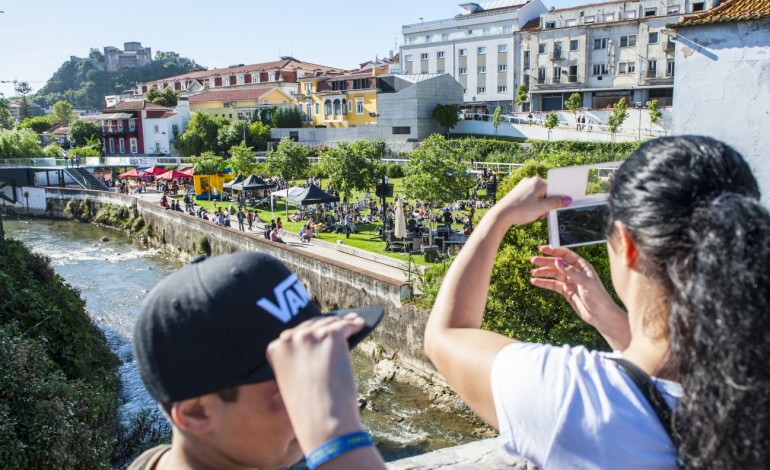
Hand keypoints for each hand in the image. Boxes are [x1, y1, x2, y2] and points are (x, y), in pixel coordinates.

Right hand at [266, 314, 365, 451]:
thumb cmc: (310, 407)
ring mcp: (311, 336)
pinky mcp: (332, 336)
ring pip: (330, 323)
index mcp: (275, 349)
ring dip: (342, 323)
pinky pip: (346, 326)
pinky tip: (360, 326)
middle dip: (326, 324)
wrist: (322, 420)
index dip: (308, 334)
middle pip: (312, 325)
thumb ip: (298, 360)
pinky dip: (354, 325)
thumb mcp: (293, 380)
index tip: (317, 333)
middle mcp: (290, 338)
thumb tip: (319, 344)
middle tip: (338, 323)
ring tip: (352, 323)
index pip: (293, 334)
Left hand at [490, 177, 566, 225]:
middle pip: (546, 193)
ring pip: (538, 196)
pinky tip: (528, 212)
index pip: (553, 189)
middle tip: (541, 214)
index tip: (553, 209)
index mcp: (538, 182)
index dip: (555, 201)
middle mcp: (530, 181)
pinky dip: (532, 205)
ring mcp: (523, 186)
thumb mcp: (542, 208)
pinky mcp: (518, 192)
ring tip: (533, 214)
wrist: (501, 215)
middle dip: (546, 205)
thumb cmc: (521, 210)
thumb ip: (556, 203)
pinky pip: (530, 198)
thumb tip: (568, 199)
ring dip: (539, 206)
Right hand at [530, 245, 630, 349]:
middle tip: (533, 260)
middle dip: (545, 261)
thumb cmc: (599, 298)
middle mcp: (575, 272)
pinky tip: (535, 281)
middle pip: (557, 263)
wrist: (601, 316)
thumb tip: (558, 262)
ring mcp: (570, 281)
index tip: (542, 249)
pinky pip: (553, 285)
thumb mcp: (586, 283)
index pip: (565, 254)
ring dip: (543, 272)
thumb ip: (571, 272)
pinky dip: (543, 283)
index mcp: (583, 266)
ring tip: (532, 272)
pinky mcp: (566, 291)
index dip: (553, 251)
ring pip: (553, 274)